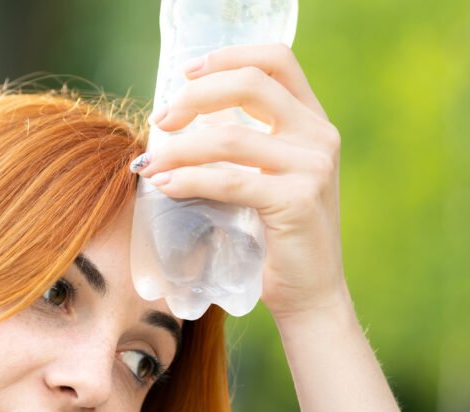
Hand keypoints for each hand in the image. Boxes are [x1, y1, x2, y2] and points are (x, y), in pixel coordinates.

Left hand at [131, 44, 347, 322]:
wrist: (310, 296)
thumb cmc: (278, 240)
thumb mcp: (267, 180)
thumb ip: (243, 145)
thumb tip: (181, 121)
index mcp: (314, 123)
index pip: (276, 60)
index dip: (228, 57)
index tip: (186, 73)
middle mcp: (320, 137)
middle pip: (250, 86)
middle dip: (194, 97)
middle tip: (160, 121)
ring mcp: (312, 168)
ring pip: (228, 138)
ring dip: (178, 149)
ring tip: (150, 165)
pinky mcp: (296, 201)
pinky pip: (228, 180)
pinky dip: (188, 180)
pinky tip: (165, 186)